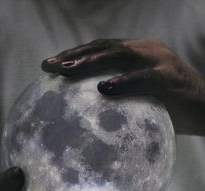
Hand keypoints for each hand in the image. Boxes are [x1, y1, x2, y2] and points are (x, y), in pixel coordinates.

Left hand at [42, 38, 204, 134]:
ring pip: (119, 54)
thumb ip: (119, 98)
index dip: (74, 55)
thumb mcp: (139, 99)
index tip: (50, 67)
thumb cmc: (169, 107)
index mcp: (136, 55)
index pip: (100, 50)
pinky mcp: (171, 76)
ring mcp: (159, 60)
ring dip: (91, 62)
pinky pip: (144, 77)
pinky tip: (105, 87)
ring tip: (67, 70)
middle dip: (75, 55)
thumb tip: (89, 114)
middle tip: (49, 66)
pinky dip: (124, 81)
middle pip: (104, 47)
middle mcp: (145, 50)